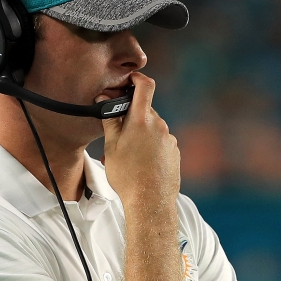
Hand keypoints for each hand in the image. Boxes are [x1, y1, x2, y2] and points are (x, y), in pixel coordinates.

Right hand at [98, 72, 180, 208]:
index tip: (129, 80)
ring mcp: (170, 140)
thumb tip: (105, 100)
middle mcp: (160, 126)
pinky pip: (160, 143)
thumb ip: (110, 120)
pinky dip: (150, 147)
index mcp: (142, 120)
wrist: (151, 202)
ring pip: (152, 129)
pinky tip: (141, 165)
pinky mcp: (175, 153)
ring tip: (127, 157)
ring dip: (139, 136)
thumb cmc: (128, 175)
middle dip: (131, 118)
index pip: (145, 86)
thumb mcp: (111, 146)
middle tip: (116, 135)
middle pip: (145, 111)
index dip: (137, 78)